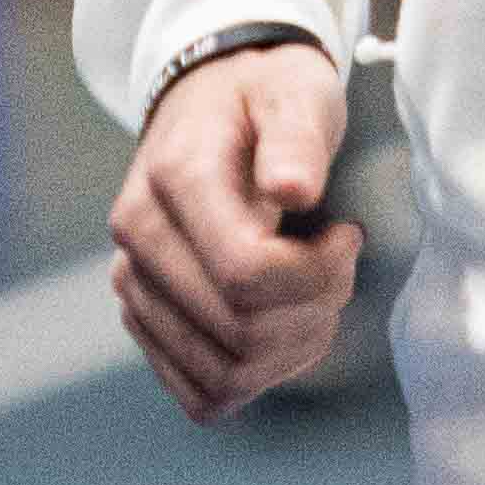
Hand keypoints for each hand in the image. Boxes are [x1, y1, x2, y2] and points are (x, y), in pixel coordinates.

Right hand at [111, 40, 358, 421]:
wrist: (210, 101)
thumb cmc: (262, 97)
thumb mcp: (294, 91)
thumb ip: (297, 136)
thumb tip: (294, 190)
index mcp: (172, 181)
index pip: (245, 274)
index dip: (317, 273)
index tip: (348, 234)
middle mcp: (138, 240)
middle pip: (240, 334)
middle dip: (314, 311)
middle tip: (340, 263)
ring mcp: (135, 286)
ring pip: (225, 377)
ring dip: (293, 350)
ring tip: (316, 294)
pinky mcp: (146, 321)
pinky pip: (204, 393)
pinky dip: (259, 377)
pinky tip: (286, 326)